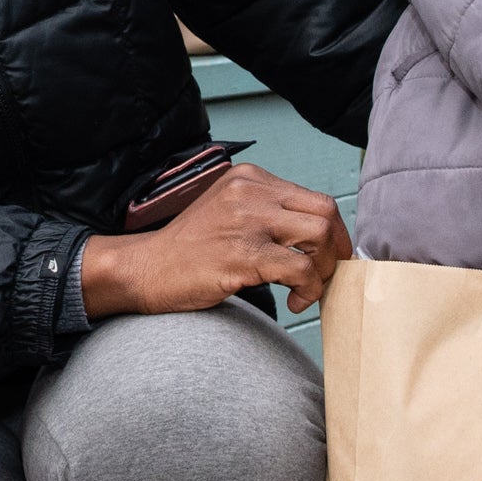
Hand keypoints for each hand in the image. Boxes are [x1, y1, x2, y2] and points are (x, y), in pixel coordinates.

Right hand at [81, 164, 355, 317]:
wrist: (145, 269)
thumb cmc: (188, 249)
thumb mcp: (228, 212)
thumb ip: (267, 213)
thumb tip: (317, 237)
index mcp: (249, 178)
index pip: (315, 198)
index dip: (334, 232)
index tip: (330, 256)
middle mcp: (249, 192)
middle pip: (325, 213)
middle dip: (335, 250)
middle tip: (326, 275)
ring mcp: (245, 222)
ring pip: (319, 237)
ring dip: (324, 270)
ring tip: (306, 289)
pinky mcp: (242, 255)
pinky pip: (300, 270)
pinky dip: (308, 290)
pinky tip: (293, 302)